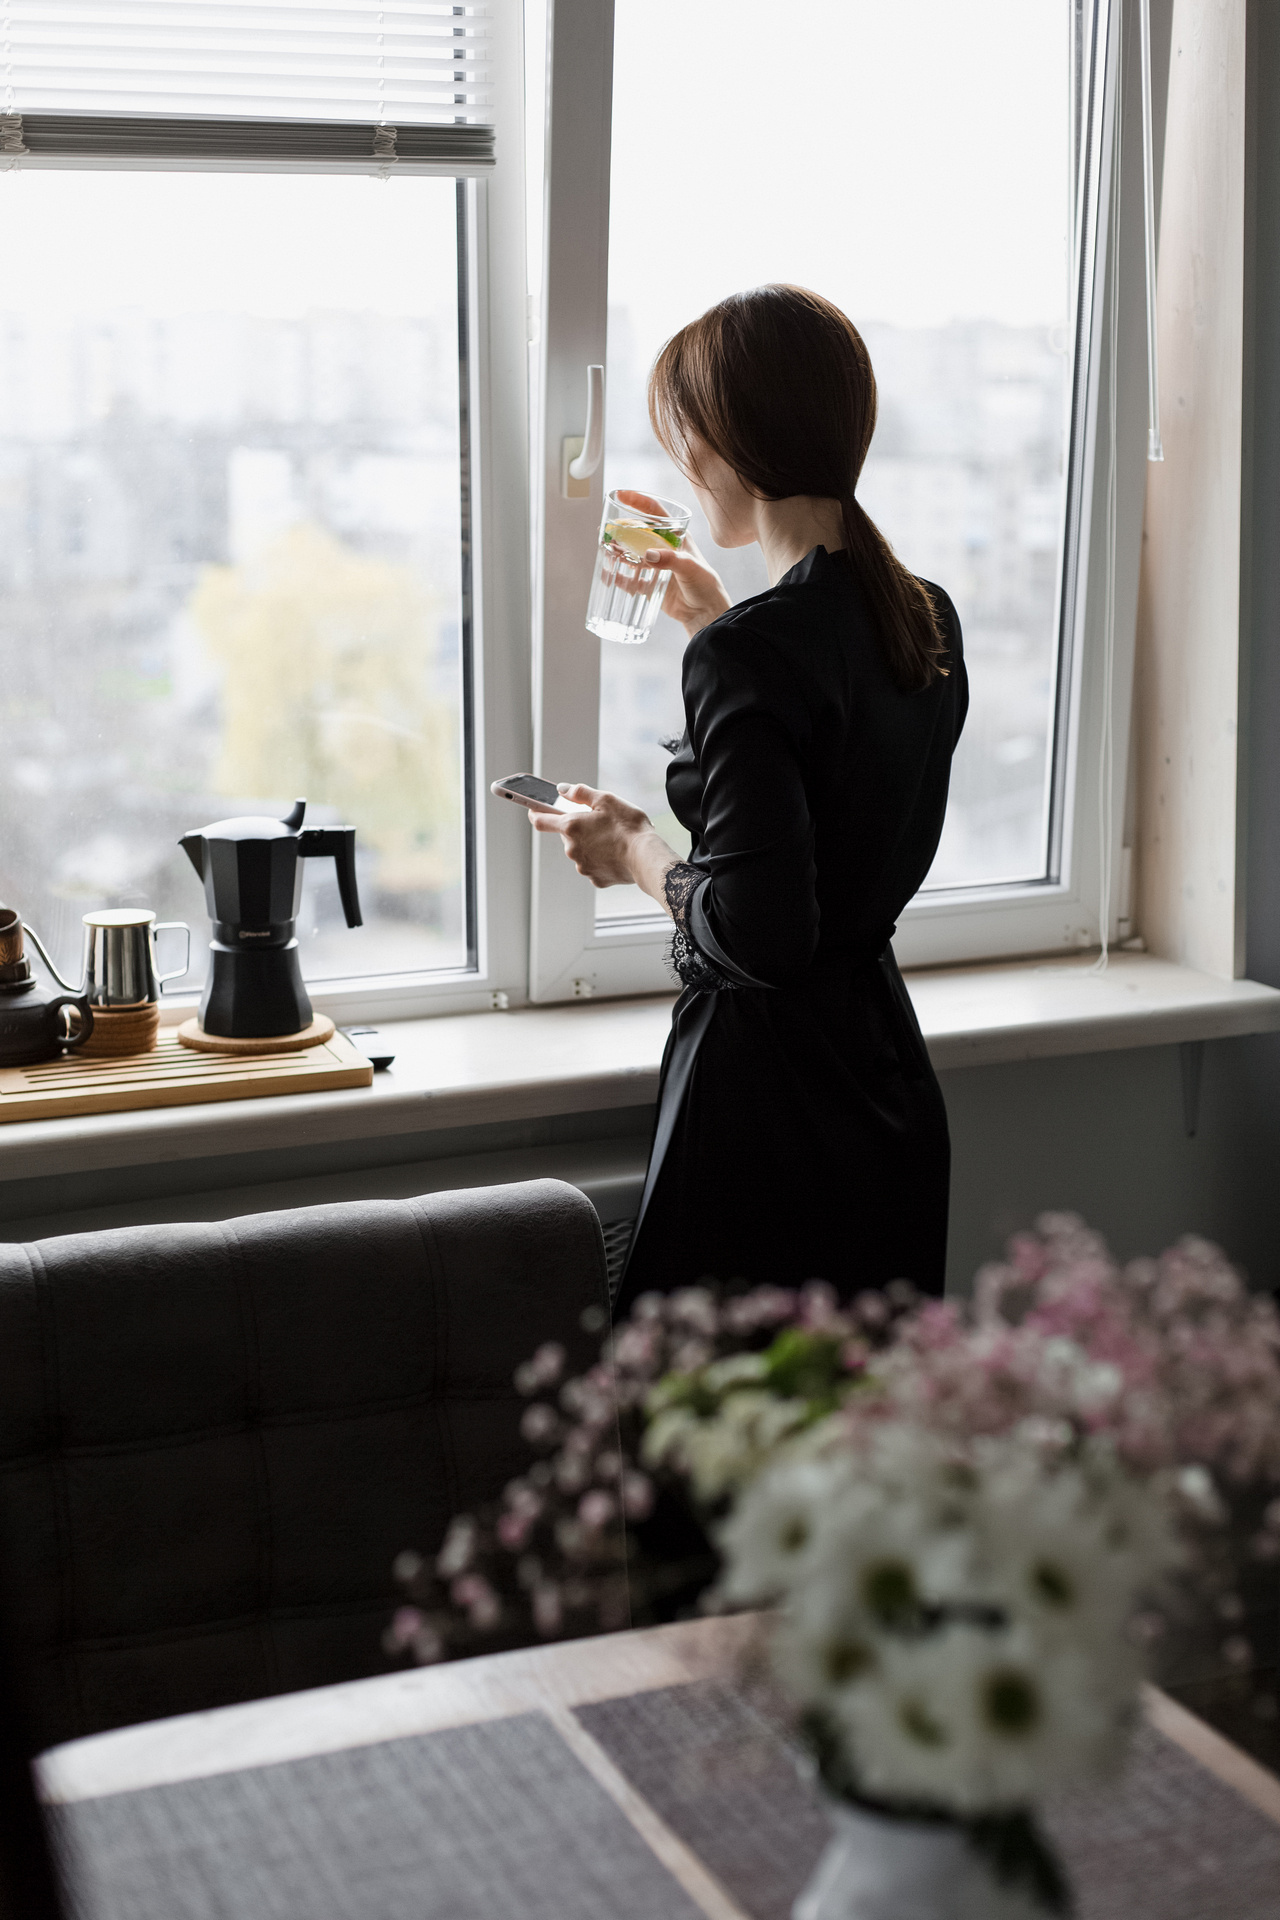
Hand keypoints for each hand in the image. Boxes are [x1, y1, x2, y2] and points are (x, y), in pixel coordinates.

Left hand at [531, 783, 675, 895]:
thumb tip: (563, 790)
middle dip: (579, 828)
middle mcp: (571, 849)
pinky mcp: (596, 879)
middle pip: (567, 836)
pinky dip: (602, 859)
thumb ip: (580, 792)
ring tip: (613, 838)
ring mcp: (582, 866)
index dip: (535, 813)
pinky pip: (595, 866)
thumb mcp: (606, 799)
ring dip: (591, 844)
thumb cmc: (628, 826)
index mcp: (571, 826)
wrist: (646, 857)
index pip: (541, 820)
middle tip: (599, 822)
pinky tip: (617, 853)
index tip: (533, 810)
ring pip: (581, 851)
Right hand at [615, 491, 731, 636]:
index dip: (638, 501)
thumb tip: (647, 554)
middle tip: (606, 529)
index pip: (655, 512)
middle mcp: (665, 548)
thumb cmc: (705, 585)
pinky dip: (621, 576)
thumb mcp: (690, 567)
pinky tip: (610, 574)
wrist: (706, 614)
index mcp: (676, 536)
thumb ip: (670, 559)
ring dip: (620, 550)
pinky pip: (632, 578)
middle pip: (640, 532)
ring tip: (605, 548)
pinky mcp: (652, 583)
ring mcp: (657, 566)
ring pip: (634, 553)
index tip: (621, 495)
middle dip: (622, 529)